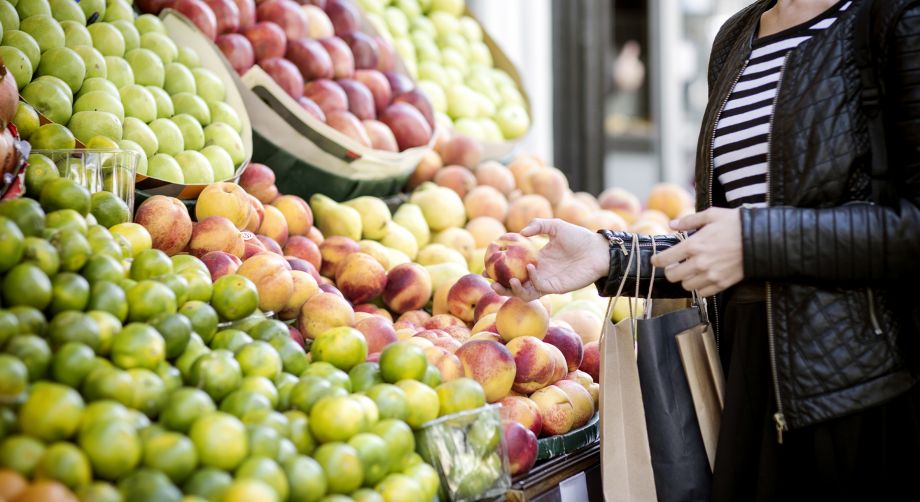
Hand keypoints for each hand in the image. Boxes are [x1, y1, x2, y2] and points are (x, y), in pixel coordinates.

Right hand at [490, 218, 610, 300]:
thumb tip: (520, 233)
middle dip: (500, 285)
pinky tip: (531, 268)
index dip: (499, 268)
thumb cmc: (579, 237)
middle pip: (514, 284)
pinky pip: (538, 288)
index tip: (486, 264)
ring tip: (509, 280)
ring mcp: (546, 282)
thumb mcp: (556, 226)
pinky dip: (531, 280)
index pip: (513, 267)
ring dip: (513, 289)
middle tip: (489, 280)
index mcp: (536, 260)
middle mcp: (538, 273)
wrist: (598, 251)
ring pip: (523, 292)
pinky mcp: (555, 288)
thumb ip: (539, 226)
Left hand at [650, 207, 743, 296]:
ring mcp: (711, 275)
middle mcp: (699, 263)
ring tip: (689, 272)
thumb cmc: (735, 224)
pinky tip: (702, 278)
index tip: (656, 260)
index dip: (657, 260)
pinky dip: (699, 288)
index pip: (665, 259)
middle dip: (670, 271)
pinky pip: (703, 293)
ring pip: (686, 286)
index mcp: (693, 245)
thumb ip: (689, 221)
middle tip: (673, 266)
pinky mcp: (722, 283)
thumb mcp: (711, 215)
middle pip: (673, 277)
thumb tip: (671, 224)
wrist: (760, 238)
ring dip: (685, 280)